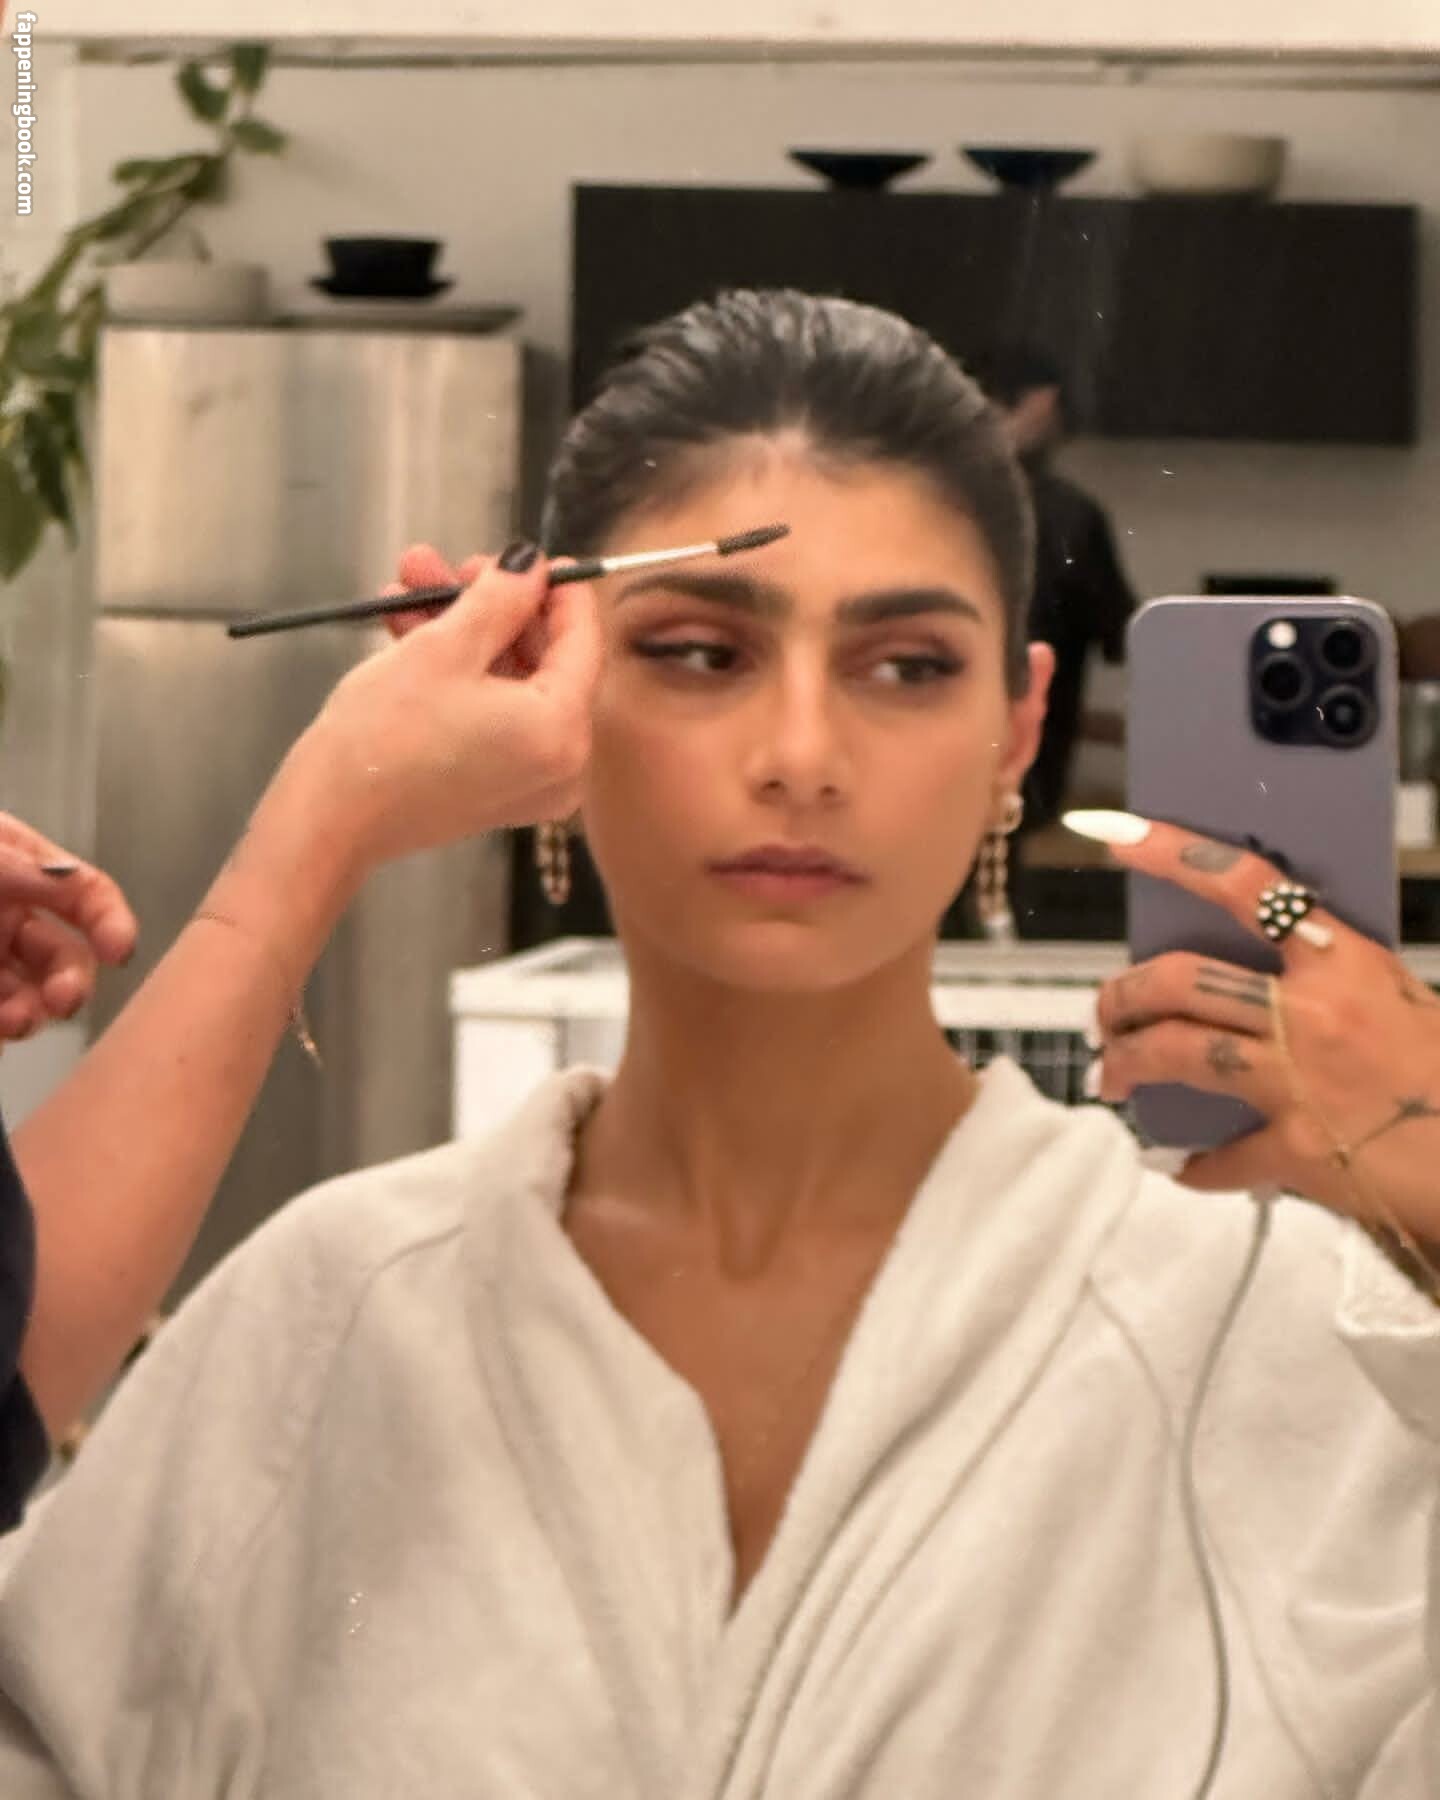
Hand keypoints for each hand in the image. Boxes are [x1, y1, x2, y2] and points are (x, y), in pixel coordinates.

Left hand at [0, 814, 137, 1040]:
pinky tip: (1, 1029)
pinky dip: (6, 1028)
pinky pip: (0, 1019)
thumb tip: (77, 885)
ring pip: (33, 996)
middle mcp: (10, 918)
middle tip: (64, 1001)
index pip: (87, 895)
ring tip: (19, 1022)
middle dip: (72, 982)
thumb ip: (25, 867)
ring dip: (35, 1014)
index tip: (119, 949)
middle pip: (66, 958)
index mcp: (22, 872)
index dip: (110, 920)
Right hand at [293, 540, 600, 870]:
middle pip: (543, 659)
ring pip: (508, 681)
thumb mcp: (445, 646)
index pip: (583, 639)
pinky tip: (406, 627)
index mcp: (563, 730)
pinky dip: (457, 673)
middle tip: (451, 567)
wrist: (330, 818)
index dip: (555, 588)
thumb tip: (532, 565)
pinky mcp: (495, 788)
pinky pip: (491, 713)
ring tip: (408, 586)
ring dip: (461, 630)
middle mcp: (562, 764)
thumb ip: (500, 597)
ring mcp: (530, 781)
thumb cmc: (384, 737)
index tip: (526, 555)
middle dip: (491, 605)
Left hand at [1088, 816, 1439, 1250]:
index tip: (1119, 836)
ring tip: (1112, 1074)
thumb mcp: (1406, 1002)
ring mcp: (1299, 1080)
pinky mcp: (1299, 1149)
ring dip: (1128, 1061)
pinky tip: (1182, 1166)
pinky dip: (1198, 1164)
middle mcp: (1313, 1012)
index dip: (1175, 854)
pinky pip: (1226, 1155)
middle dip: (1123, 993)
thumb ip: (1334, 985)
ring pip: (1177, 1051)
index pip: (1248, 886)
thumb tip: (1267, 984)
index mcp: (1346, 962)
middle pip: (1182, 980)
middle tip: (1105, 1010)